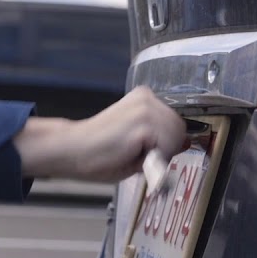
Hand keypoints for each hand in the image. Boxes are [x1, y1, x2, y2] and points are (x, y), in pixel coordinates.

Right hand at [14, 86, 186, 182]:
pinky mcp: (144, 124)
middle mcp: (147, 97)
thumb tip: (186, 142)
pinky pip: (165, 150)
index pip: (176, 123)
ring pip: (175, 141)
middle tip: (134, 153)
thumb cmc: (97, 151)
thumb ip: (161, 139)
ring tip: (129, 153)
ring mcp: (146, 108)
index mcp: (144, 97)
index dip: (165, 143)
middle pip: (179, 130)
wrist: (71, 150)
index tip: (145, 150)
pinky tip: (128, 154)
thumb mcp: (135, 141)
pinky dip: (150, 160)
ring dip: (157, 155)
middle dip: (164, 149)